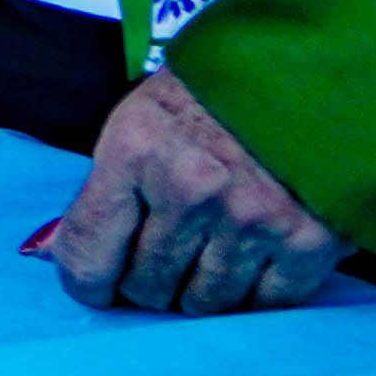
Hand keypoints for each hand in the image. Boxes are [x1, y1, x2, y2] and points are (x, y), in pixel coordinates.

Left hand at [40, 71, 344, 315]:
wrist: (311, 70)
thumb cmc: (211, 97)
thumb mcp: (142, 119)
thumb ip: (109, 187)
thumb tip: (64, 252)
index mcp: (136, 148)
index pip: (88, 253)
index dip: (87, 281)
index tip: (98, 285)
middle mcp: (190, 188)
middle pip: (147, 288)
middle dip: (149, 281)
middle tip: (166, 254)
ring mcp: (250, 218)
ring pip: (205, 304)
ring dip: (202, 289)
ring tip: (211, 249)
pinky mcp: (306, 242)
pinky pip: (264, 304)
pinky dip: (256, 291)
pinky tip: (255, 254)